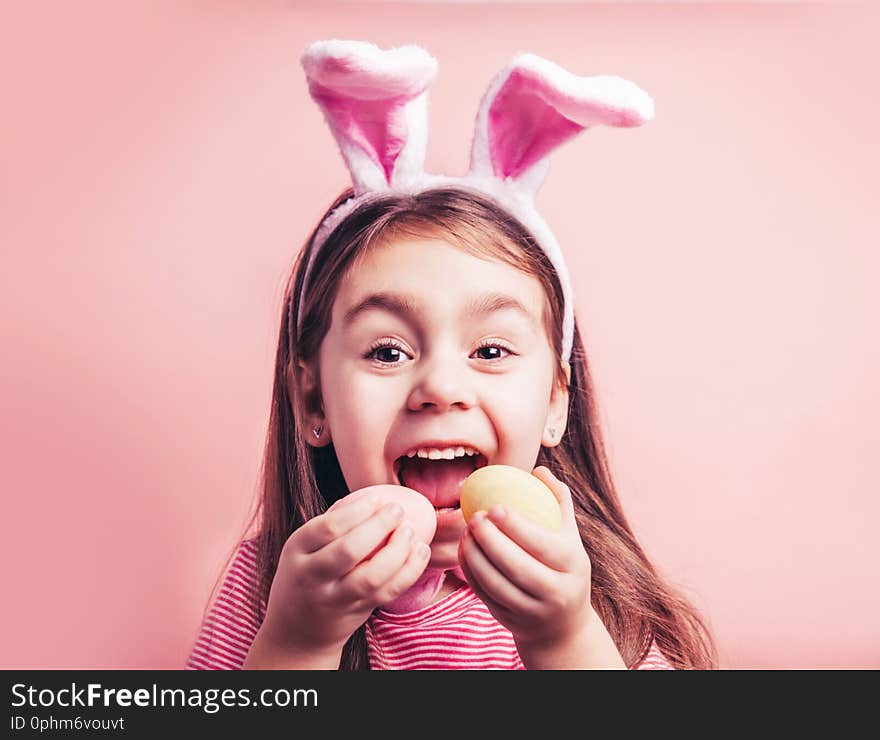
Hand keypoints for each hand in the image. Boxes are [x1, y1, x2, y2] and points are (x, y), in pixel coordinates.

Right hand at [259, 495, 430, 661]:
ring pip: (370, 577)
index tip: (379, 497)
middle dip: (378, 526)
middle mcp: (312, 576)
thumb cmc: (307, 575)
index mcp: (297, 550)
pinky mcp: (357, 612)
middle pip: (349, 550)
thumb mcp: (304, 548)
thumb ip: (332, 524)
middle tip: (398, 510)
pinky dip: (408, 572)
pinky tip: (421, 551)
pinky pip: (386, 592)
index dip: (358, 510)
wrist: (296, 632)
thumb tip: (371, 495)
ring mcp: (334, 598)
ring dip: (397, 552)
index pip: (328, 527)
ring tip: (411, 532)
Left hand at [457, 466, 592, 665]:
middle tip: (473, 517)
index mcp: (573, 565)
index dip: (516, 526)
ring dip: (475, 558)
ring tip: (465, 533)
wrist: (564, 626)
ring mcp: (533, 612)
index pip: (542, 544)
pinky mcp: (512, 623)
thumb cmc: (564, 566)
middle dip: (491, 541)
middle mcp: (557, 592)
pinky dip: (471, 574)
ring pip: (497, 585)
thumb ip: (558, 500)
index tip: (494, 507)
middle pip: (518, 567)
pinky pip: (486, 597)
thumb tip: (539, 469)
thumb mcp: (570, 535)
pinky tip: (464, 552)